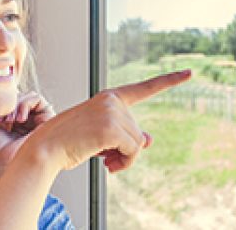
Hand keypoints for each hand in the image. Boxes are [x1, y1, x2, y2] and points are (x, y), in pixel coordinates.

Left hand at [0, 92, 55, 180]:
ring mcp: (39, 121)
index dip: (3, 106)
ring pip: (28, 96)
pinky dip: (25, 103)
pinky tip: (20, 118)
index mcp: (17, 126)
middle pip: (20, 98)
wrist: (10, 169)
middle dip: (8, 104)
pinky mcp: (49, 119)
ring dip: (16, 104)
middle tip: (2, 119)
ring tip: (10, 119)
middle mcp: (29, 123)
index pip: (13, 103)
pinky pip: (37, 98)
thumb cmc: (1, 157)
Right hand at [21, 69, 190, 173]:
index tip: (189, 72)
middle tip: (106, 159)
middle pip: (138, 132)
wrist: (46, 149)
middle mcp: (112, 100)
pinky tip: (106, 164)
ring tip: (105, 162)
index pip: (144, 88)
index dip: (169, 80)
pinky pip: (133, 152)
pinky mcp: (111, 128)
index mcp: (108, 98)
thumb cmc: (69, 143)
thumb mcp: (101, 138)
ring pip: (137, 144)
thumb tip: (149, 140)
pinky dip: (123, 163)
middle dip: (126, 151)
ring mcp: (112, 112)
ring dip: (124, 160)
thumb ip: (126, 136)